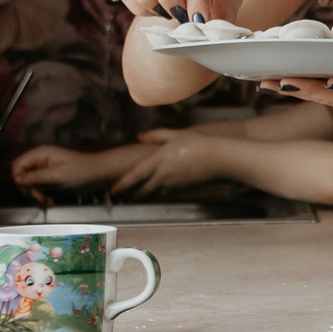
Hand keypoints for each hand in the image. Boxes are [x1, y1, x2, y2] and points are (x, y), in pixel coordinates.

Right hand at [9, 144, 135, 198]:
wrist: (102, 174)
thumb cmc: (83, 171)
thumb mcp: (58, 175)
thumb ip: (36, 178)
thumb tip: (16, 179)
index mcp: (41, 154)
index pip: (17, 165)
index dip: (19, 179)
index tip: (28, 191)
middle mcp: (41, 160)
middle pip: (21, 175)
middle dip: (29, 189)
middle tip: (40, 198)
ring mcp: (45, 169)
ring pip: (30, 184)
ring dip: (36, 194)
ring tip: (47, 201)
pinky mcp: (51, 178)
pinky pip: (39, 188)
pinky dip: (42, 195)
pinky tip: (50, 201)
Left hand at [107, 128, 226, 196]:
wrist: (219, 159)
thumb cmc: (198, 144)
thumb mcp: (176, 135)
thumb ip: (156, 135)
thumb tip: (139, 136)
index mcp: (158, 161)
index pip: (135, 176)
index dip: (122, 185)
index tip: (113, 191)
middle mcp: (163, 176)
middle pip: (141, 191)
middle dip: (131, 194)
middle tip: (122, 196)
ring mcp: (173, 185)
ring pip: (153, 195)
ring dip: (143, 196)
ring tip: (135, 196)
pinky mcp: (182, 189)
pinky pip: (165, 194)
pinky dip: (157, 194)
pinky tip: (157, 191)